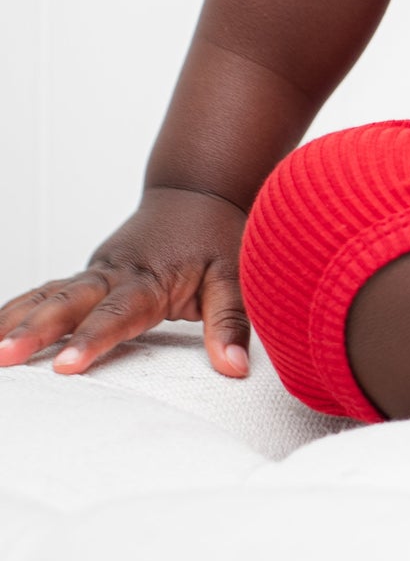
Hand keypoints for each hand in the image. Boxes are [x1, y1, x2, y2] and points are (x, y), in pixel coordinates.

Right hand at [0, 187, 250, 377]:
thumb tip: (235, 367)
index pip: (119, 313)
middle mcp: (116, 273)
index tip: (66, 365)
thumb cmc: (216, 237)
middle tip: (6, 355)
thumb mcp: (233, 276)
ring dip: (16, 318)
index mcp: (150, 278)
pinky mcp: (88, 274)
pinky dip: (16, 307)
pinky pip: (46, 289)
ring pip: (50, 293)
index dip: (92, 339)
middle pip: (70, 301)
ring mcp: (97, 272)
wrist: (199, 193)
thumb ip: (231, 321)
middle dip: (36, 329)